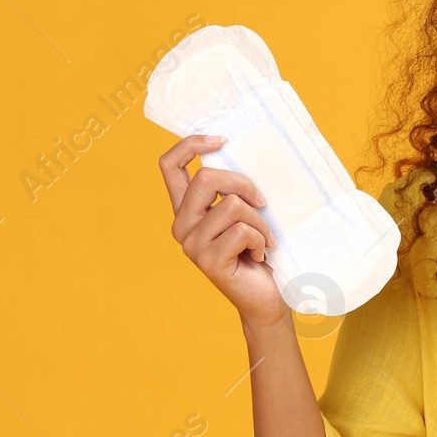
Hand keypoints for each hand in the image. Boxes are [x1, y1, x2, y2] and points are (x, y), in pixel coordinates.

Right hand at [158, 135, 283, 326]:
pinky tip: (259, 254)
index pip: (169, 164)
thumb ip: (232, 189)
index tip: (222, 141)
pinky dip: (259, 238)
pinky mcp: (208, 261)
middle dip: (243, 184)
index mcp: (186, 208)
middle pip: (206, 178)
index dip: (191, 144)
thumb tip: (242, 151)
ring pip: (232, 206)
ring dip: (259, 221)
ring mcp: (192, 245)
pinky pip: (241, 230)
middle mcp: (182, 225)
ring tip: (263, 239)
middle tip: (262, 203)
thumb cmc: (258, 249)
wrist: (267, 296)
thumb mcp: (244, 212)